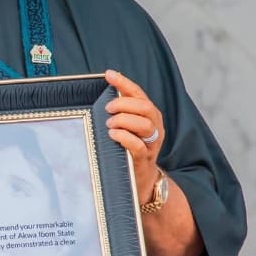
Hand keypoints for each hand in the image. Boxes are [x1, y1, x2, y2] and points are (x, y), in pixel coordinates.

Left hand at [104, 69, 163, 203]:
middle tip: (107, 108)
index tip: (108, 75)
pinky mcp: (144, 160)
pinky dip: (125, 137)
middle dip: (125, 103)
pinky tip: (113, 135)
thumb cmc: (128, 149)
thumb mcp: (126, 127)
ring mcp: (151, 144)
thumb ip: (119, 112)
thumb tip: (101, 93)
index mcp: (149, 115)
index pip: (139, 94)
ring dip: (124, 120)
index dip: (124, 83)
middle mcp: (154, 127)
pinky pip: (138, 146)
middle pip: (146, 107)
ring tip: (109, 124)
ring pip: (145, 125)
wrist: (140, 180)